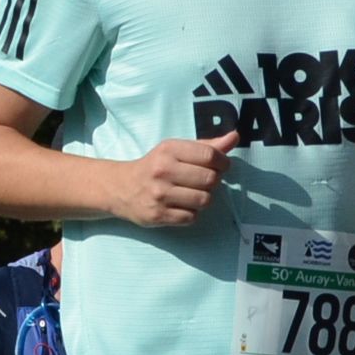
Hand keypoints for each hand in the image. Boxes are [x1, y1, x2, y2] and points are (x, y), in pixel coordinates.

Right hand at [113, 132, 235, 228]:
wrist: (120, 188)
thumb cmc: (155, 167)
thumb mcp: (176, 150)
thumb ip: (207, 146)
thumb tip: (234, 137)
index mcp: (168, 150)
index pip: (210, 155)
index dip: (223, 162)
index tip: (220, 166)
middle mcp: (162, 171)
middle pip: (210, 179)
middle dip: (213, 181)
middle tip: (204, 181)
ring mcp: (159, 195)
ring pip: (204, 200)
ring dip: (204, 198)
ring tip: (193, 194)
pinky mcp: (157, 215)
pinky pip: (191, 217)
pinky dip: (191, 213)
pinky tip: (181, 206)